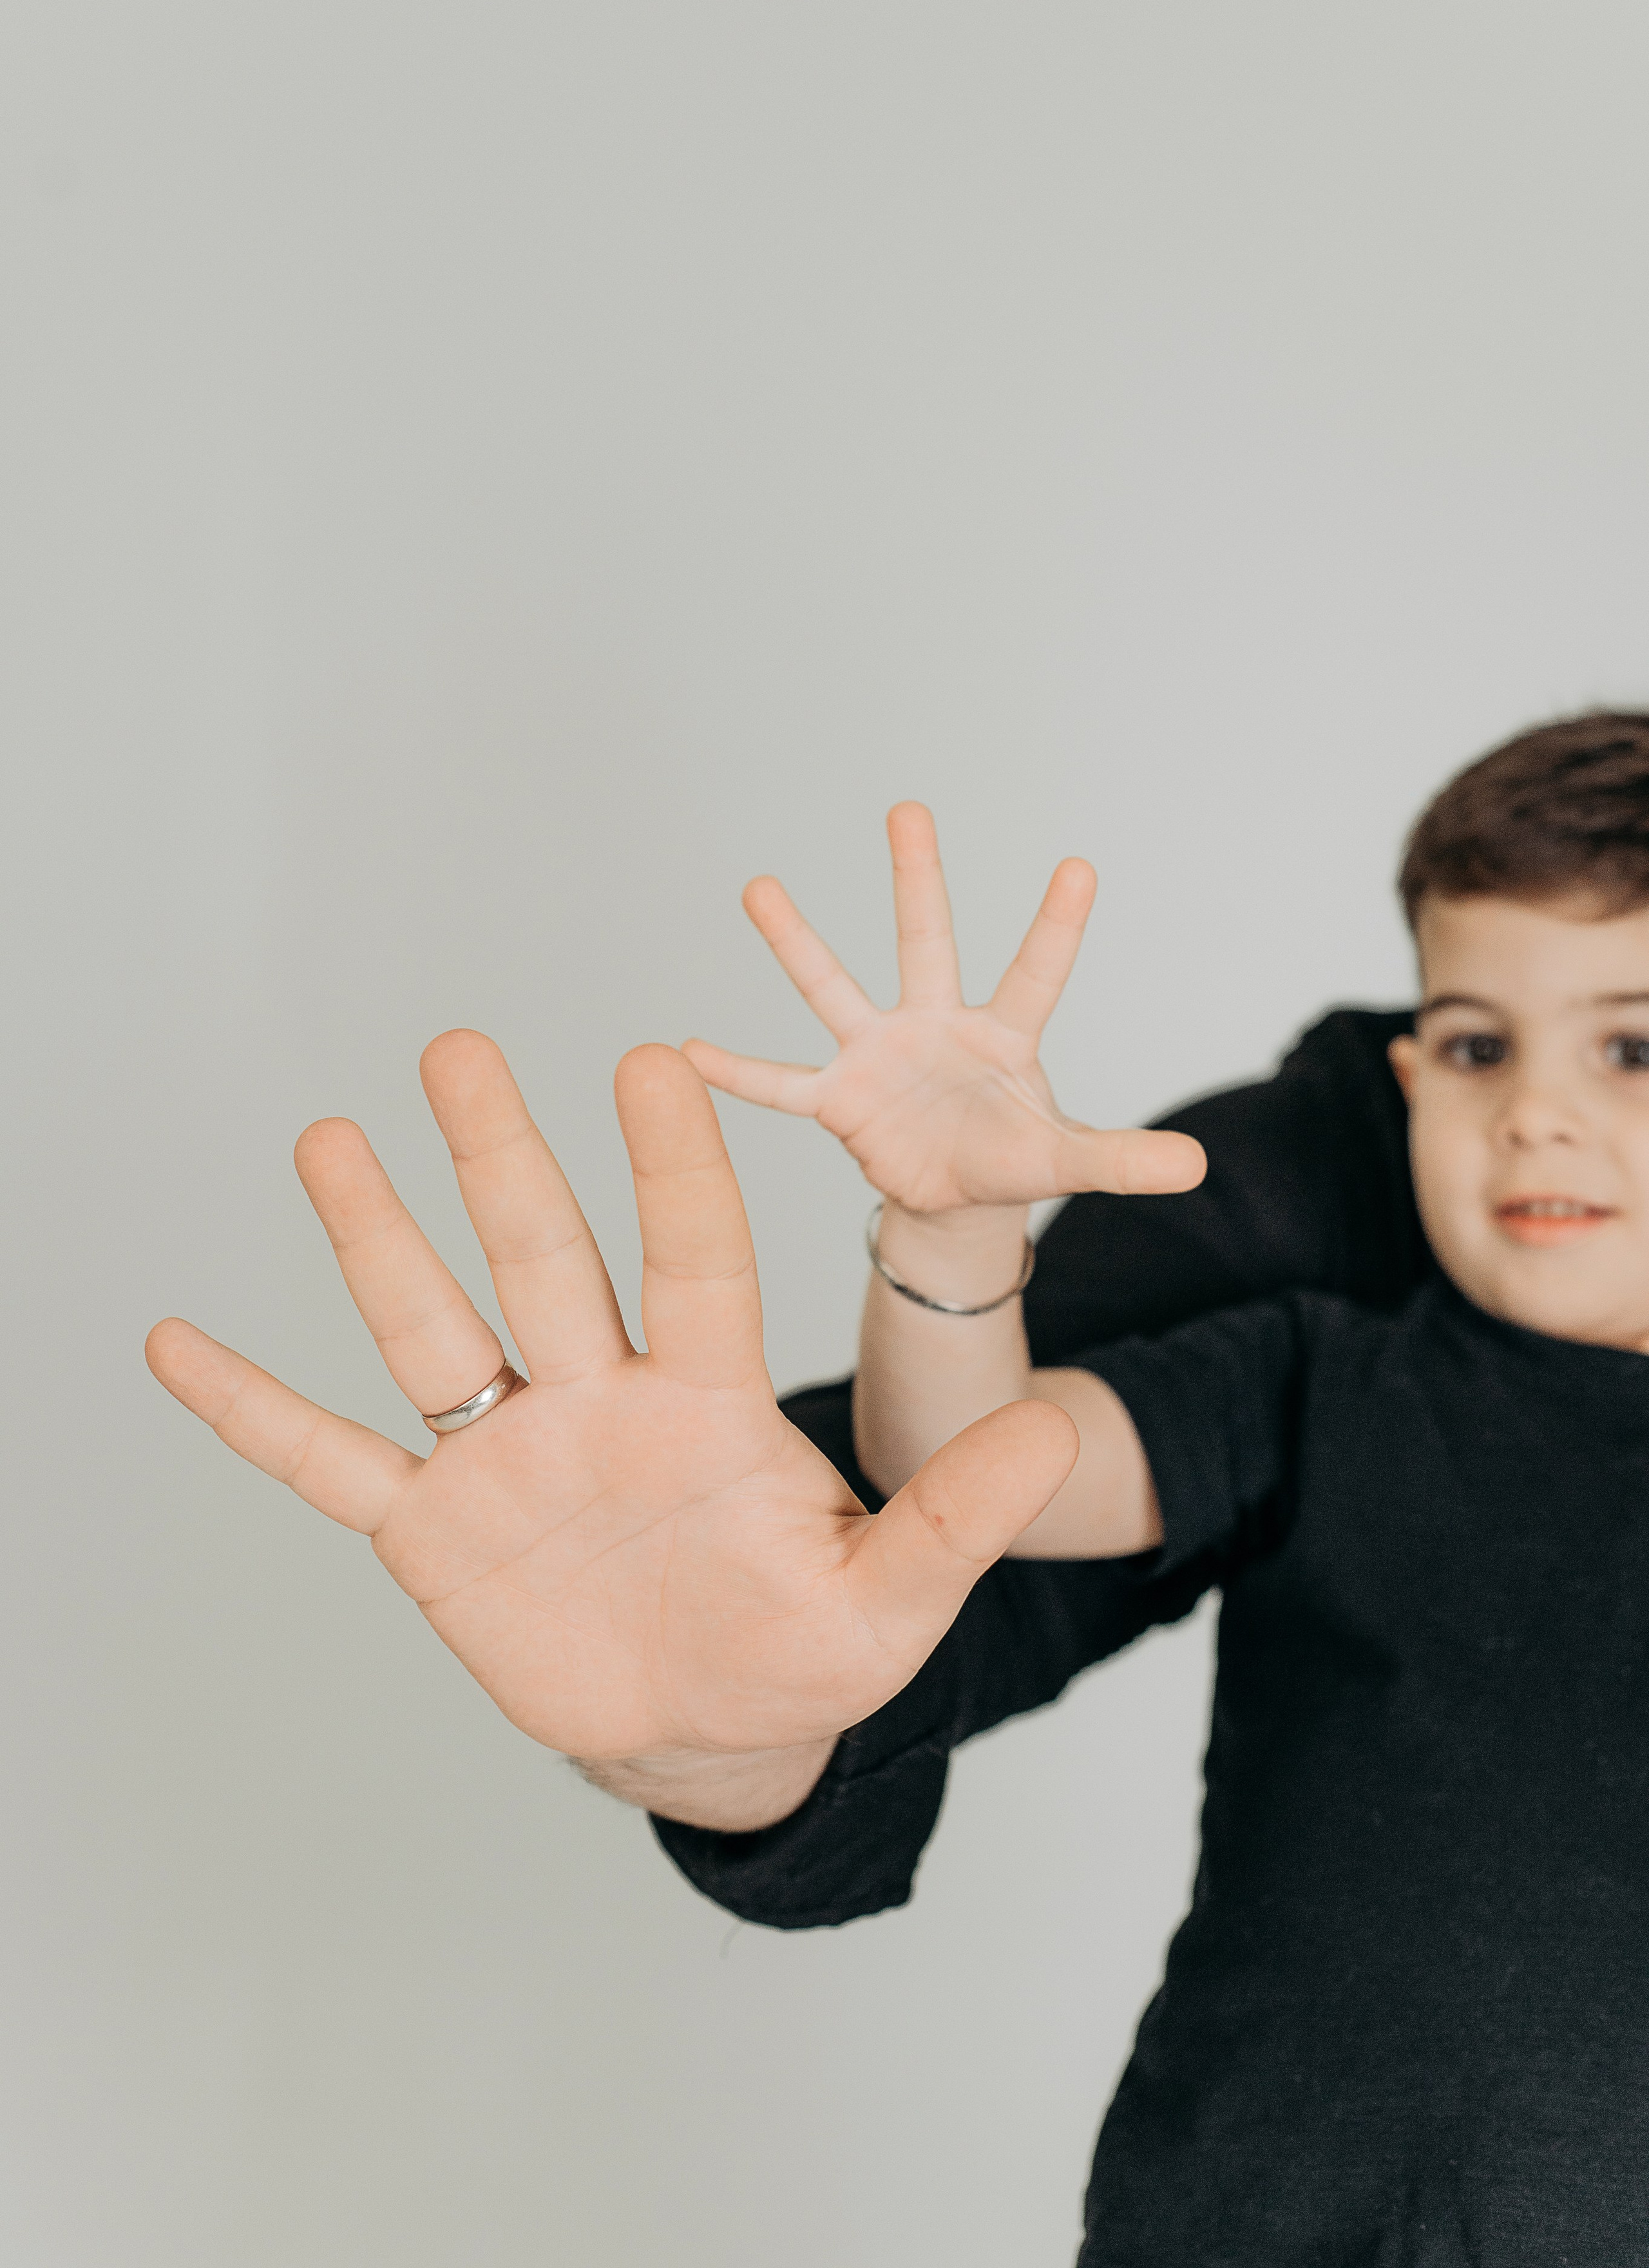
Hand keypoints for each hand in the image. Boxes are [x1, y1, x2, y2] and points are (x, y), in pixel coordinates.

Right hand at [145, 1036, 1077, 1819]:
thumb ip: (961, 1513)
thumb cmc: (810, 1652)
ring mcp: (509, 1456)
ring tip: (330, 1136)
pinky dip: (255, 1413)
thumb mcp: (897, 1598)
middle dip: (504, 1157)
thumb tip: (1055, 1433)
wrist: (721, 1731)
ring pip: (436, 1328)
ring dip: (379, 1241)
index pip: (694, 1258)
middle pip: (547, 1257)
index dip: (676, 1165)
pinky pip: (330, 1462)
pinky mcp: (436, 1531)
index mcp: (712, 1400)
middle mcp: (600, 1397)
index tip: (655, 1060)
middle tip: (463, 1046)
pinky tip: (178, 1345)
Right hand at [684, 804, 1204, 1216]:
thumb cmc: (1010, 1159)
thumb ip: (1125, 1159)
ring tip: (758, 886)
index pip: (1037, 973)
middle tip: (909, 808)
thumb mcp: (1070, 1161)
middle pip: (928, 941)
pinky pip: (782, 1083)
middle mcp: (936, 1025)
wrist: (953, 1199)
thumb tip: (1200, 1165)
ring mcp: (880, 1054)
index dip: (1057, 925)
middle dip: (917, 877)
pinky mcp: (840, 1101)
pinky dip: (738, 1073)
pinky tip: (688, 1051)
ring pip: (834, 987)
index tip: (1081, 866)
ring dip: (797, 941)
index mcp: (1003, 1036)